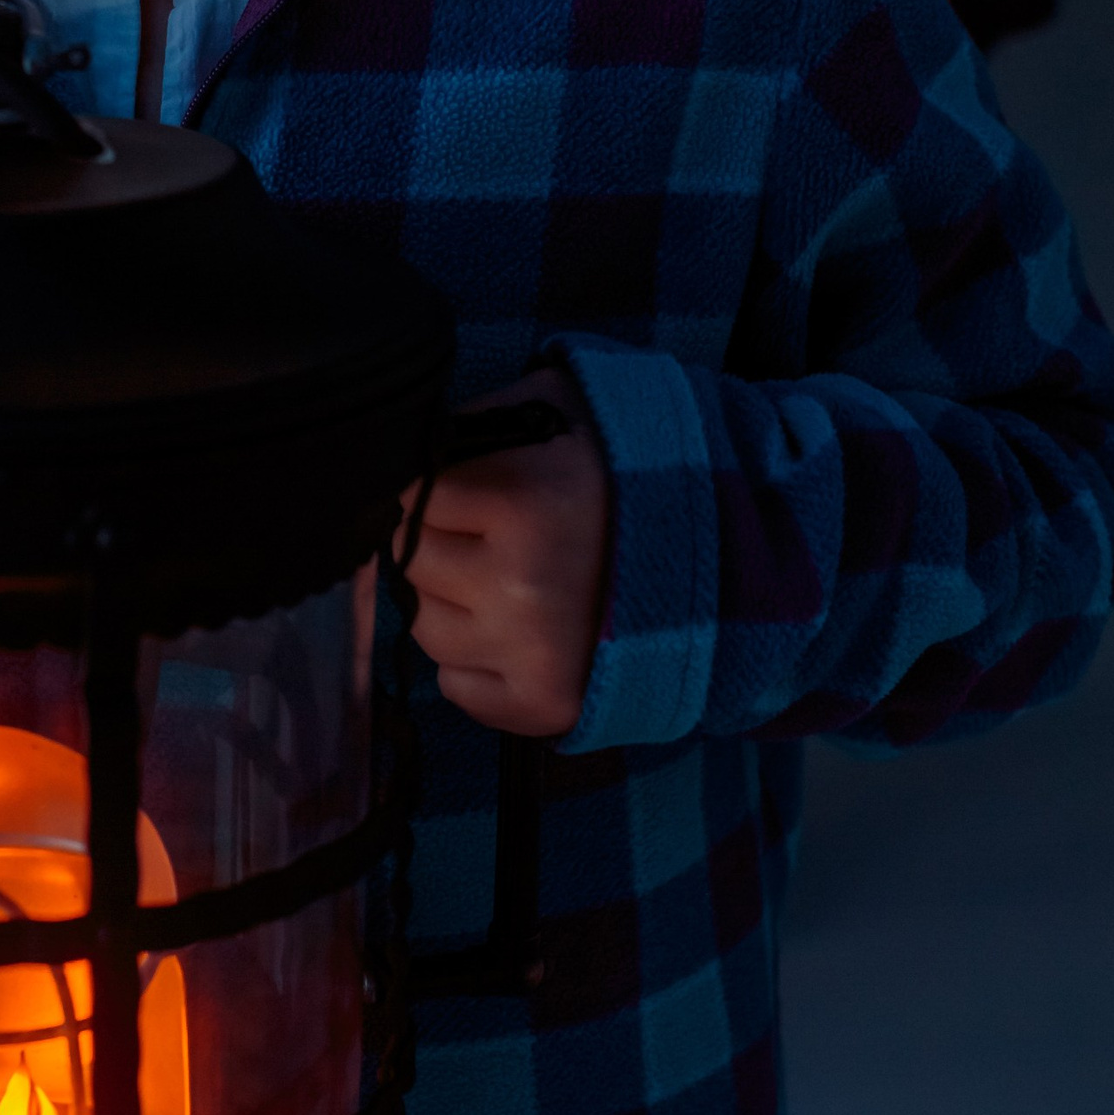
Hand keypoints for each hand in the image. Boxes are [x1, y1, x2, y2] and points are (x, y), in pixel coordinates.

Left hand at [402, 367, 610, 738]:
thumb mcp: (550, 408)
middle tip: (493, 534)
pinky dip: (474, 659)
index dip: (435, 488)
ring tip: (510, 578)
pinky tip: (518, 627)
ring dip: (453, 602)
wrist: (718, 548)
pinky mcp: (543, 706)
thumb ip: (469, 427)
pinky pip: (456, 685)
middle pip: (411, 563)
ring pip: (426, 627)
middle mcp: (521, 587)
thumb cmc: (619, 469)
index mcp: (525, 503)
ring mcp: (531, 654)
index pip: (410, 498)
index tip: (471, 487)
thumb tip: (395, 464)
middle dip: (441, 543)